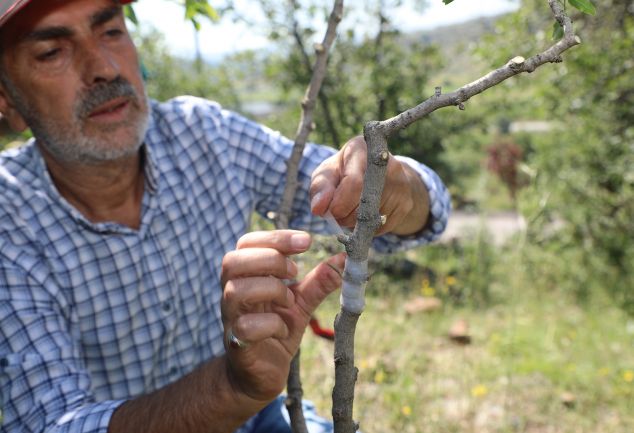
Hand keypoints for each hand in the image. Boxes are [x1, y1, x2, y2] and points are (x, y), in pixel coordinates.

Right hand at [220, 230, 344, 401]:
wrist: (261, 373)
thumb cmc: (276, 330)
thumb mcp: (302, 302)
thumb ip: (319, 281)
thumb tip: (345, 258)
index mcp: (246, 276)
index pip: (247, 242)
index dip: (276, 237)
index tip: (307, 241)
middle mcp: (232, 292)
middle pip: (233, 261)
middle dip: (270, 260)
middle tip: (295, 272)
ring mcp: (231, 318)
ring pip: (236, 291)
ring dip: (270, 290)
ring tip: (290, 301)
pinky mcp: (236, 344)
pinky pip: (245, 327)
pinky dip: (270, 325)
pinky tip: (283, 329)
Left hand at [310, 136, 429, 235]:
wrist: (377, 174)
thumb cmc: (343, 171)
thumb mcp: (327, 173)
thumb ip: (320, 188)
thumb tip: (318, 209)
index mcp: (364, 150)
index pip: (354, 183)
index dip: (339, 204)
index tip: (331, 212)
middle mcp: (388, 164)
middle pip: (363, 204)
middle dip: (345, 216)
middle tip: (338, 213)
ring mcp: (401, 184)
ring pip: (372, 218)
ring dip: (355, 224)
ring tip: (352, 210)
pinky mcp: (406, 203)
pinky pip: (382, 227)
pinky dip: (368, 228)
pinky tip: (365, 215)